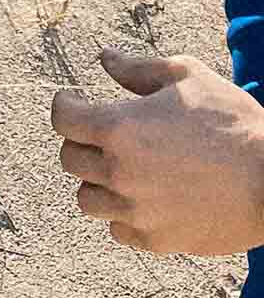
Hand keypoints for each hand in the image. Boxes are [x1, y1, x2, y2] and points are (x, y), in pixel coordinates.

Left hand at [51, 49, 263, 254]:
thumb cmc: (234, 122)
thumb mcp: (189, 78)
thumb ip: (139, 69)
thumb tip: (106, 58)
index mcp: (119, 128)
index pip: (63, 119)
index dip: (65, 106)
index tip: (72, 102)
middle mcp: (119, 172)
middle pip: (70, 159)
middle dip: (81, 143)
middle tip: (101, 136)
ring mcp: (136, 210)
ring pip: (87, 199)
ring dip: (97, 182)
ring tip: (120, 170)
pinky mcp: (156, 239)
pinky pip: (118, 229)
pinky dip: (123, 214)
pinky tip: (143, 198)